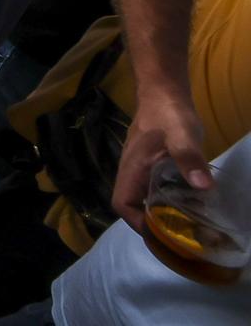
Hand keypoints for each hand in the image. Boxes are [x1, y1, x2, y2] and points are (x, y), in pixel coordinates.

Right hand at [113, 89, 209, 231]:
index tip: (163, 232)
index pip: (122, 204)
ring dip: (161, 213)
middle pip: (133, 206)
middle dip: (154, 224)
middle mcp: (132, 172)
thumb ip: (188, 158)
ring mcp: (141, 168)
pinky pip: (154, 190)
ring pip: (144, 199)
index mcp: (132, 169)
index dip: (137, 222)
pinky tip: (189, 202)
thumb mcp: (182, 133)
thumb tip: (203, 186)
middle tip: (183, 234)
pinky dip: (168, 201)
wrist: (164, 91)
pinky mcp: (152, 165)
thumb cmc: (168, 113)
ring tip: (188, 224)